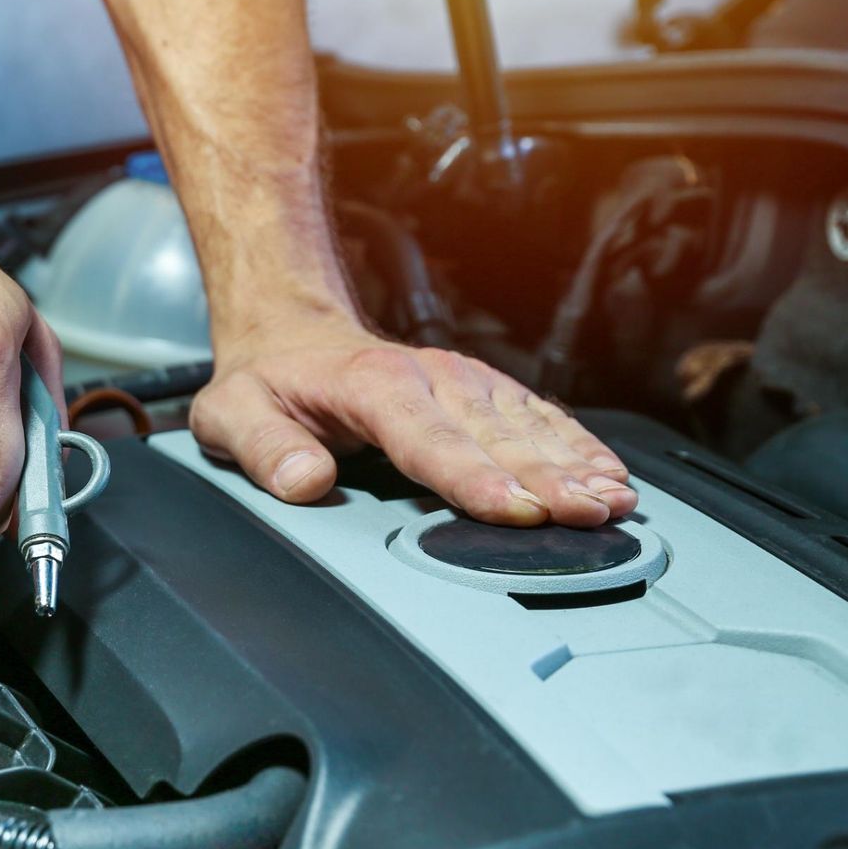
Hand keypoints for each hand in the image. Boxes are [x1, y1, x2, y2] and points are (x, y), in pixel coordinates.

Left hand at [194, 315, 635, 525]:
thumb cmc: (265, 382)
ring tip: (616, 501)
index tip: (514, 509)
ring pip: (527, 426)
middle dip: (548, 478)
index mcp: (372, 386)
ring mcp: (461, 382)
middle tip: (591, 516)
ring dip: (575, 464)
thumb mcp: (232, 414)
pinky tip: (610, 474)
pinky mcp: (482, 391)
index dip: (474, 477)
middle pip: (495, 437)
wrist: (289, 331)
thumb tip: (304, 480)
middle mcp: (429, 378)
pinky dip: (577, 445)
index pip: (428, 440)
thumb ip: (265, 448)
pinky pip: (538, 417)